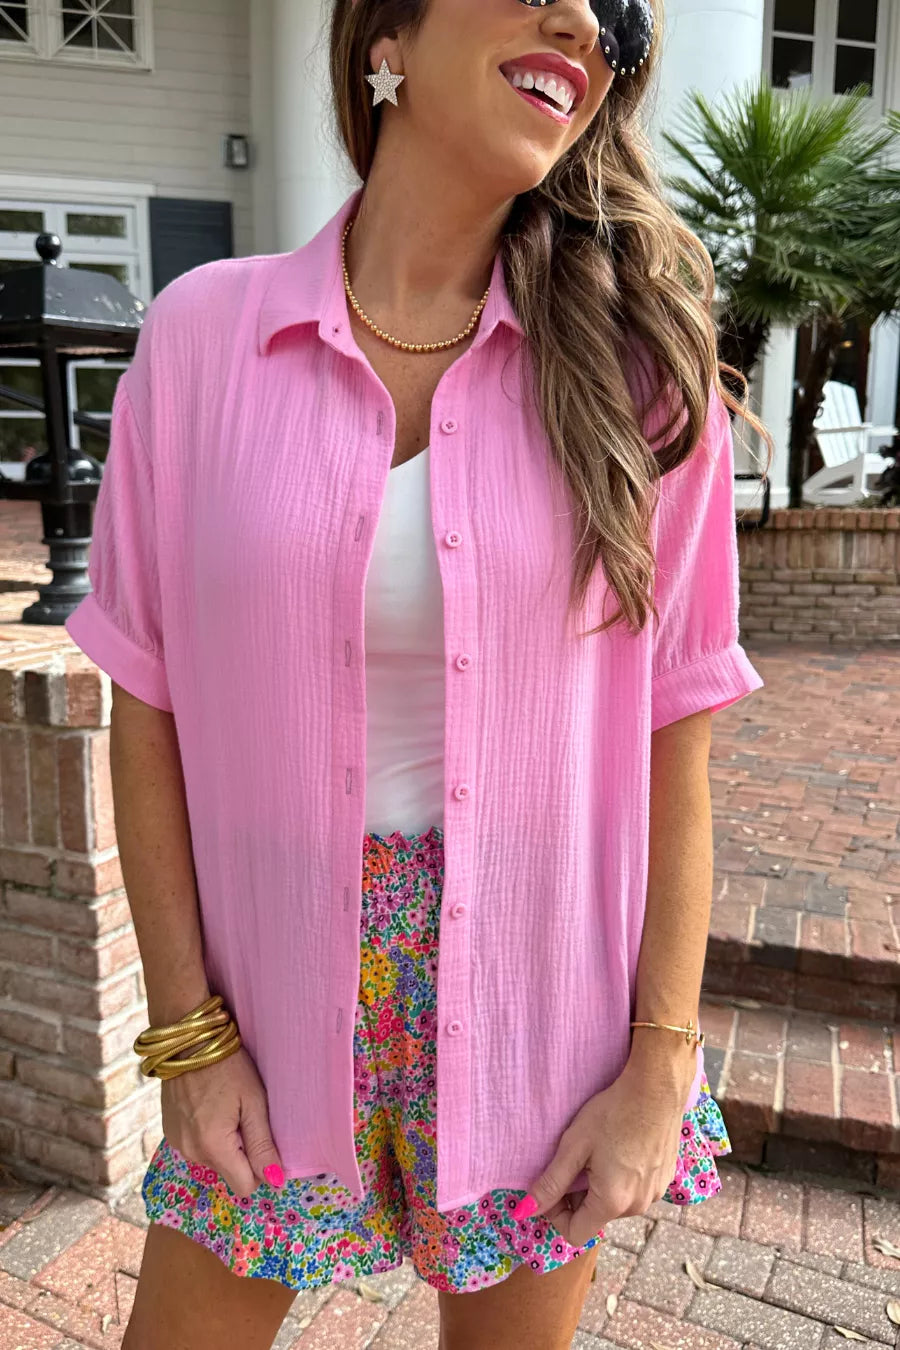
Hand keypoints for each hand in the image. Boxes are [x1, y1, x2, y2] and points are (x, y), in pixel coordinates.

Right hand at [160, 1045, 284, 1198]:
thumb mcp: (254, 1101)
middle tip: (243, 1115)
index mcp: (213, 1147)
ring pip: (213, 1160)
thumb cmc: (227, 1066)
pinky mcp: (170, 1133)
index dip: (260, 1169)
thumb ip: (263, 1144)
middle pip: (229, 1172)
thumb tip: (275, 1180)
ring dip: (224, 1143)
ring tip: (225, 1107)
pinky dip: (207, 1134)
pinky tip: (209, 1107)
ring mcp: (177, 1143)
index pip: (244, 1186)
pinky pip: (197, 1147)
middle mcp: (191, 1152)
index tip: (263, 1140)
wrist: (188, 1041)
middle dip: (241, 1152)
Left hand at [519, 1060, 689, 1248]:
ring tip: (600, 1150)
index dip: (556, 1214)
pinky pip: (635, 1190)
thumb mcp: (574, 1146)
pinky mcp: (665, 1179)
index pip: (575, 1234)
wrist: (657, 1089)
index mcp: (612, 1202)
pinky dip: (623, 1178)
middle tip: (576, 1159)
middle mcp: (637, 1207)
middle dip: (579, 1195)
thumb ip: (550, 1183)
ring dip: (602, 1186)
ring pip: (617, 1203)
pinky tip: (622, 1147)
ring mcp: (655, 1194)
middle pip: (596, 1216)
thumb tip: (525, 1211)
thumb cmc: (612, 1113)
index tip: (554, 1184)